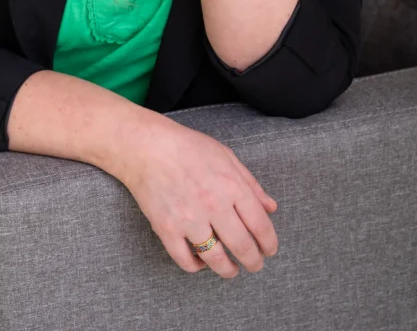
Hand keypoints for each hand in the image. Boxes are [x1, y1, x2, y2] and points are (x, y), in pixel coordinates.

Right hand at [121, 119, 278, 276]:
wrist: (146, 146)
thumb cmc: (187, 147)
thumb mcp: (225, 156)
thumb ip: (250, 183)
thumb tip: (270, 208)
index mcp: (231, 185)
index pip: (260, 225)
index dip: (268, 243)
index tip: (269, 250)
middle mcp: (213, 204)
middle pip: (242, 246)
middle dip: (253, 261)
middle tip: (254, 265)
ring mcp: (188, 218)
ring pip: (215, 259)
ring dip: (227, 270)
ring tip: (231, 270)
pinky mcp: (166, 228)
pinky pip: (185, 260)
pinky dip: (196, 266)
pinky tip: (201, 262)